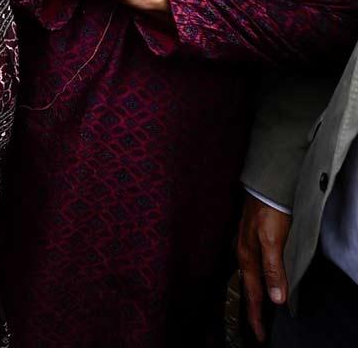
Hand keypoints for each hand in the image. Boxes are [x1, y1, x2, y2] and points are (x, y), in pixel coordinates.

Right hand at [238, 193, 290, 341]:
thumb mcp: (272, 241)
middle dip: (252, 309)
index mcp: (248, 258)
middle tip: (258, 329)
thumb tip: (276, 299)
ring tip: (257, 310)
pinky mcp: (250, 240)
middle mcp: (244, 254)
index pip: (253, 294)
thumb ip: (273, 269)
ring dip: (253, 296)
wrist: (263, 188)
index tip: (260, 335)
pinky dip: (254, 280)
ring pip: (249, 278)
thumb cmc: (268, 212)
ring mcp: (246, 246)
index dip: (256, 316)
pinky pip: (251, 268)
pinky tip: (257, 279)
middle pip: (249, 288)